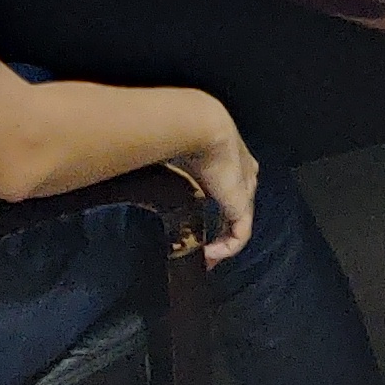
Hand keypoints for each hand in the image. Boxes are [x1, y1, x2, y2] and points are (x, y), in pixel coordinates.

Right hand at [175, 115, 261, 263]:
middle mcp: (243, 175)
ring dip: (222, 244)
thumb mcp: (174, 152)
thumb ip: (166, 164)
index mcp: (229, 159)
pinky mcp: (241, 205)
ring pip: (238, 224)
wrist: (198, 125)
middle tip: (203, 249)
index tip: (199, 220)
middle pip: (235, 209)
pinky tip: (207, 255)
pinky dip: (223, 249)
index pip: (228, 187)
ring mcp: (245, 191)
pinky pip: (238, 236)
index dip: (216, 206)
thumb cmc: (181, 132)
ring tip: (205, 258)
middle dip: (221, 230)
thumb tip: (140, 170)